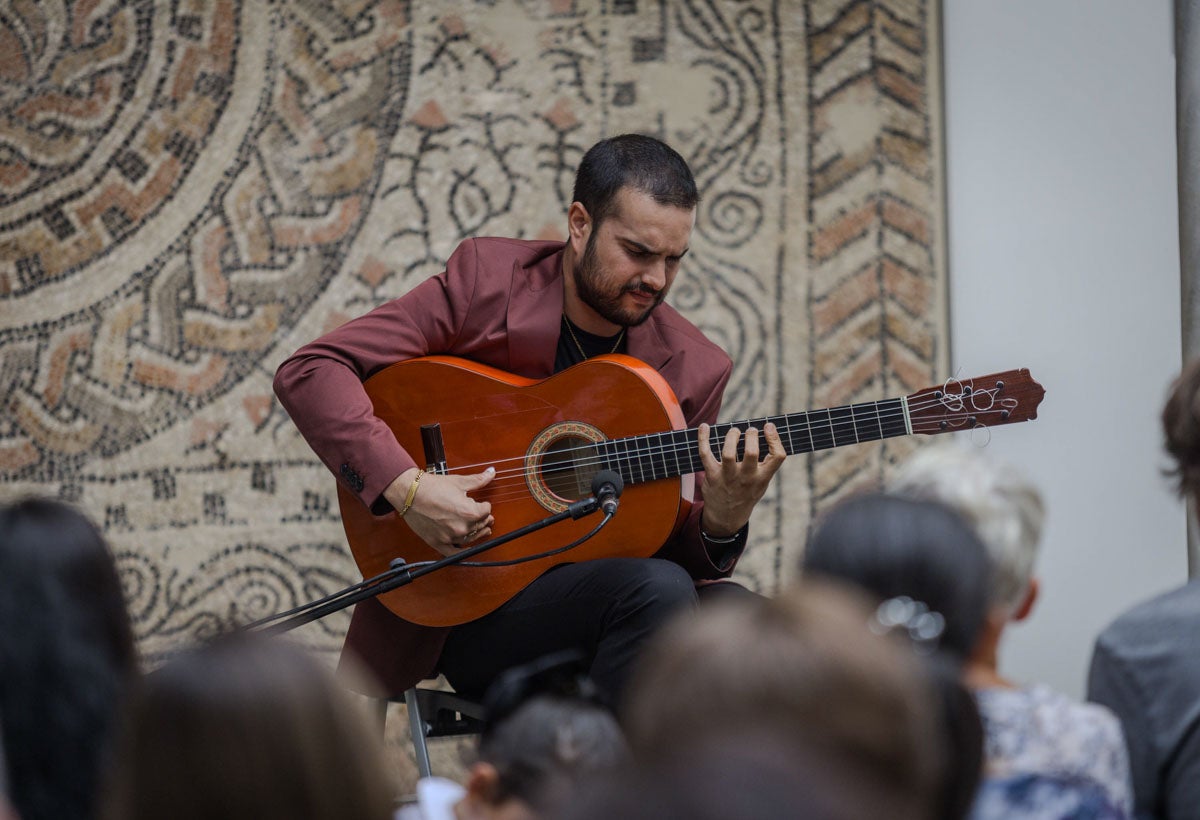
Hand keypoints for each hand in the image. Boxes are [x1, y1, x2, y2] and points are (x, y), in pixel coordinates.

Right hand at [384, 467, 495, 556]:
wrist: (409, 493)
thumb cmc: (431, 487)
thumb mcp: (459, 482)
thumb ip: (479, 480)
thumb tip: (491, 473)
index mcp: (469, 512)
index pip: (486, 511)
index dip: (485, 506)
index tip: (483, 504)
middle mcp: (461, 527)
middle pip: (480, 525)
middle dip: (484, 520)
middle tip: (487, 518)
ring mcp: (450, 537)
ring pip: (470, 538)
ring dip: (478, 534)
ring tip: (483, 531)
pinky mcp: (438, 542)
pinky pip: (454, 553)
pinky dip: (462, 551)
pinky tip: (467, 548)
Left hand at [696, 422, 785, 536]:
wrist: (727, 517)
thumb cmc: (746, 493)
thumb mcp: (762, 483)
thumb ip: (764, 463)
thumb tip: (763, 433)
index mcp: (762, 478)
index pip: (777, 457)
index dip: (775, 439)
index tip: (768, 427)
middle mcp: (747, 478)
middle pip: (752, 453)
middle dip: (751, 436)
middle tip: (750, 430)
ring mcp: (728, 477)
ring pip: (728, 453)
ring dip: (731, 437)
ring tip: (734, 431)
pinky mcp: (712, 476)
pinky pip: (705, 454)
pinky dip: (703, 438)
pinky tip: (704, 427)